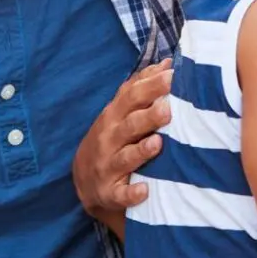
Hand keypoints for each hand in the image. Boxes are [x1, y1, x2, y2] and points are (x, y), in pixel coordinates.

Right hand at [73, 59, 171, 218]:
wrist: (84, 179)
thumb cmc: (112, 136)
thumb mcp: (121, 111)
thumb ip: (141, 86)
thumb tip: (166, 63)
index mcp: (115, 115)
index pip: (131, 97)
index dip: (151, 86)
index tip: (171, 75)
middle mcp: (109, 138)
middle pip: (129, 124)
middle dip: (148, 116)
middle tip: (168, 108)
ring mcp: (107, 165)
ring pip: (125, 157)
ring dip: (141, 151)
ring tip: (158, 143)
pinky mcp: (109, 192)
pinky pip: (120, 195)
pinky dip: (131, 194)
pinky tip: (144, 191)